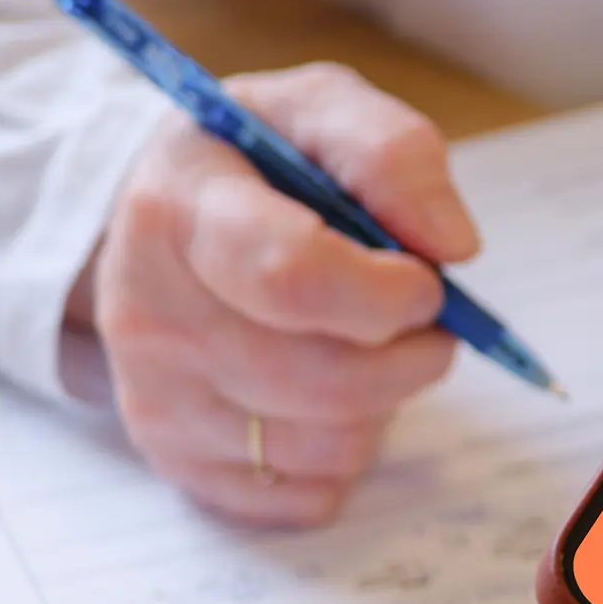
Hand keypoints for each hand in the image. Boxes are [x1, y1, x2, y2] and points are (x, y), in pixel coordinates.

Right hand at [78, 64, 472, 528]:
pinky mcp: (172, 455)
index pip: (291, 276)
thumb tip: (452, 246)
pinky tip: (330, 393)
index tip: (427, 280)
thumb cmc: (258, 162)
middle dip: (410, 355)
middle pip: (322, 379)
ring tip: (366, 345)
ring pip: (323, 445)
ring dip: (384, 403)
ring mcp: (155, 392)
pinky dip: (345, 453)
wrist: (163, 214)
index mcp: (183, 206)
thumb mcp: (321, 109)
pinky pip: (301, 494)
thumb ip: (392, 154)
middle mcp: (150, 309)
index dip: (387, 292)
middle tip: (422, 318)